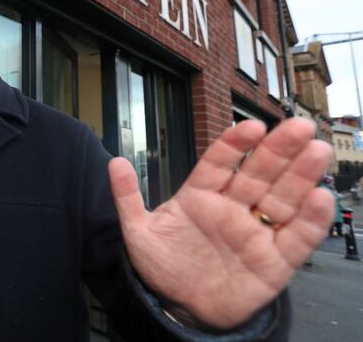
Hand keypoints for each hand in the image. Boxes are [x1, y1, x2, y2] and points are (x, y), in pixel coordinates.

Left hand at [108, 117, 333, 328]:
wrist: (181, 307)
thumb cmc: (163, 266)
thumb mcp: (139, 233)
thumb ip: (127, 197)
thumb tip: (113, 163)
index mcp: (201, 196)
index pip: (220, 163)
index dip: (235, 145)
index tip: (251, 127)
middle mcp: (233, 208)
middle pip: (259, 174)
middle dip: (279, 150)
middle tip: (298, 127)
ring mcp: (255, 232)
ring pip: (283, 199)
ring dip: (301, 175)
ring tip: (317, 151)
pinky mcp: (275, 261)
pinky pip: (296, 238)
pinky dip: (310, 220)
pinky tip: (320, 198)